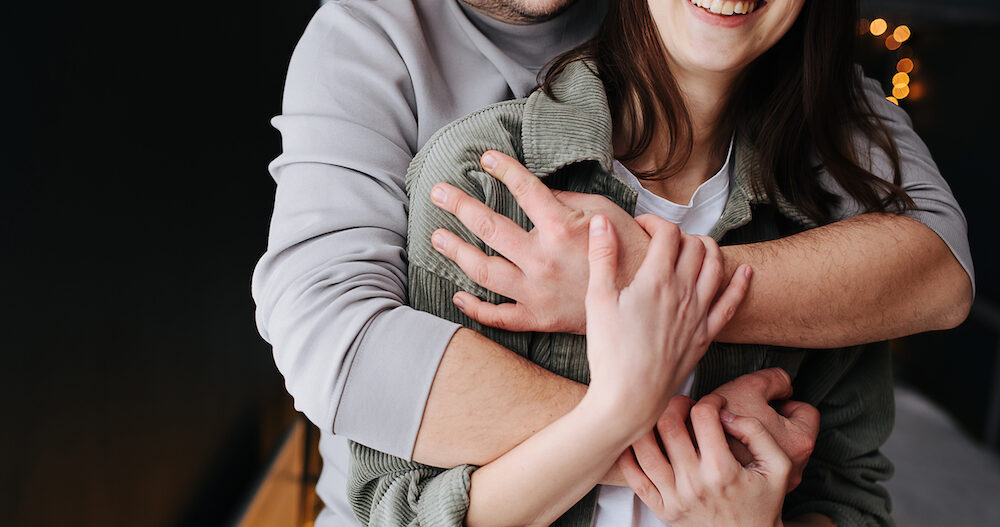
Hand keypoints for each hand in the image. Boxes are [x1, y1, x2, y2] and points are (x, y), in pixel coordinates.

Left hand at [429, 150, 649, 333]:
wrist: (646, 302)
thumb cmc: (630, 252)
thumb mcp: (605, 213)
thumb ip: (568, 202)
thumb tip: (539, 194)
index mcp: (561, 227)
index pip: (523, 189)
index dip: (503, 169)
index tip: (485, 158)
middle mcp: (542, 258)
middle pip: (489, 227)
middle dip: (459, 205)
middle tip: (438, 193)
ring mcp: (537, 291)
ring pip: (483, 270)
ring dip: (456, 251)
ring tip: (437, 237)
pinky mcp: (538, 318)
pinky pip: (498, 315)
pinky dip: (475, 308)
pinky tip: (458, 295)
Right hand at [581, 213, 750, 432]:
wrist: (630, 398)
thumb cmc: (609, 352)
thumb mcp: (597, 300)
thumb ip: (602, 257)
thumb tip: (600, 221)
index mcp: (656, 280)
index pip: (668, 233)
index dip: (654, 222)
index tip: (641, 226)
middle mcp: (684, 292)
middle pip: (694, 245)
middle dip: (679, 234)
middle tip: (662, 239)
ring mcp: (699, 314)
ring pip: (716, 267)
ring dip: (709, 248)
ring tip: (695, 245)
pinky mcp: (705, 335)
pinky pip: (732, 303)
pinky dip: (740, 283)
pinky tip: (745, 271)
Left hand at [619, 396, 789, 526]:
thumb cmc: (763, 501)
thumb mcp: (778, 466)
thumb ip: (758, 433)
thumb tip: (726, 413)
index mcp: (722, 471)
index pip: (703, 417)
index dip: (710, 400)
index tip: (715, 403)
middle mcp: (694, 484)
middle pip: (669, 425)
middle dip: (676, 404)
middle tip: (686, 405)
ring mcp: (673, 498)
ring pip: (644, 448)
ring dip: (649, 423)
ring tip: (664, 419)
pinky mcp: (661, 509)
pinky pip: (633, 477)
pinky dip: (628, 454)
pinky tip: (639, 440)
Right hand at [706, 368, 819, 490]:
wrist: (691, 471)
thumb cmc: (724, 427)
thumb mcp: (748, 388)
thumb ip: (773, 379)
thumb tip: (784, 383)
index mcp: (800, 442)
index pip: (806, 410)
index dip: (783, 399)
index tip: (763, 400)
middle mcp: (795, 469)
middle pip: (790, 432)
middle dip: (770, 420)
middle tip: (746, 414)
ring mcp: (778, 485)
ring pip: (774, 450)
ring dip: (757, 439)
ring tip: (734, 432)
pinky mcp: (759, 493)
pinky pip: (759, 467)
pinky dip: (747, 456)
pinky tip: (728, 449)